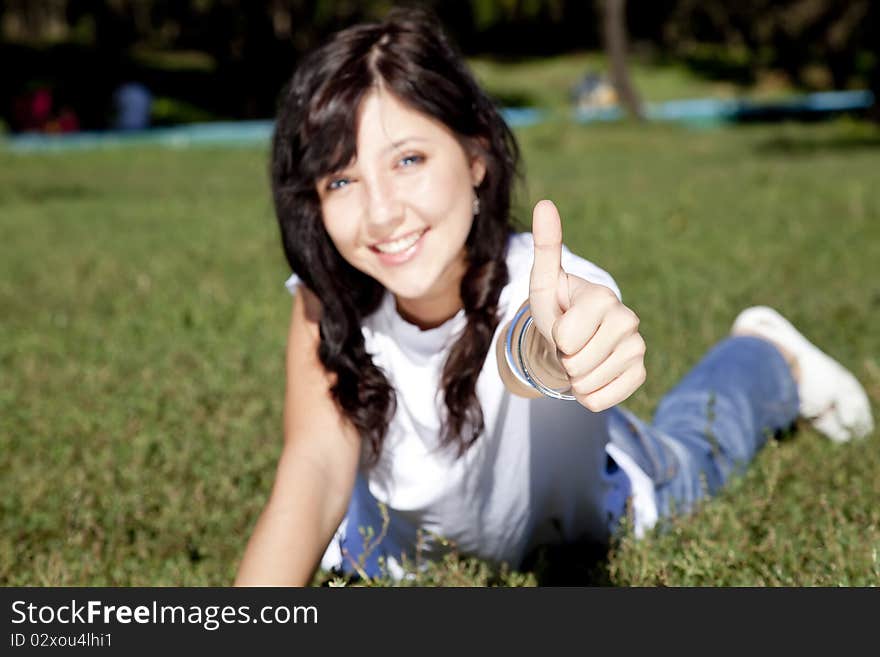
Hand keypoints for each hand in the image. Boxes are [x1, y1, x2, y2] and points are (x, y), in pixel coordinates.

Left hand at [529, 200, 645, 411]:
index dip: (554, 337)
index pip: (565, 338)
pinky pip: (602, 400)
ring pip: (587, 384)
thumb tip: (545, 203)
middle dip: (562, 359)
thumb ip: (546, 247)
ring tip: (578, 356)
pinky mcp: (639, 373)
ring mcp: (637, 348)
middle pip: (576, 364)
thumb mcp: (544, 283)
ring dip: (573, 378)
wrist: (572, 337)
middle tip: (568, 344)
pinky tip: (591, 374)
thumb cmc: (557, 308)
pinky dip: (588, 395)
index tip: (560, 324)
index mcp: (602, 297)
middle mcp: (627, 320)